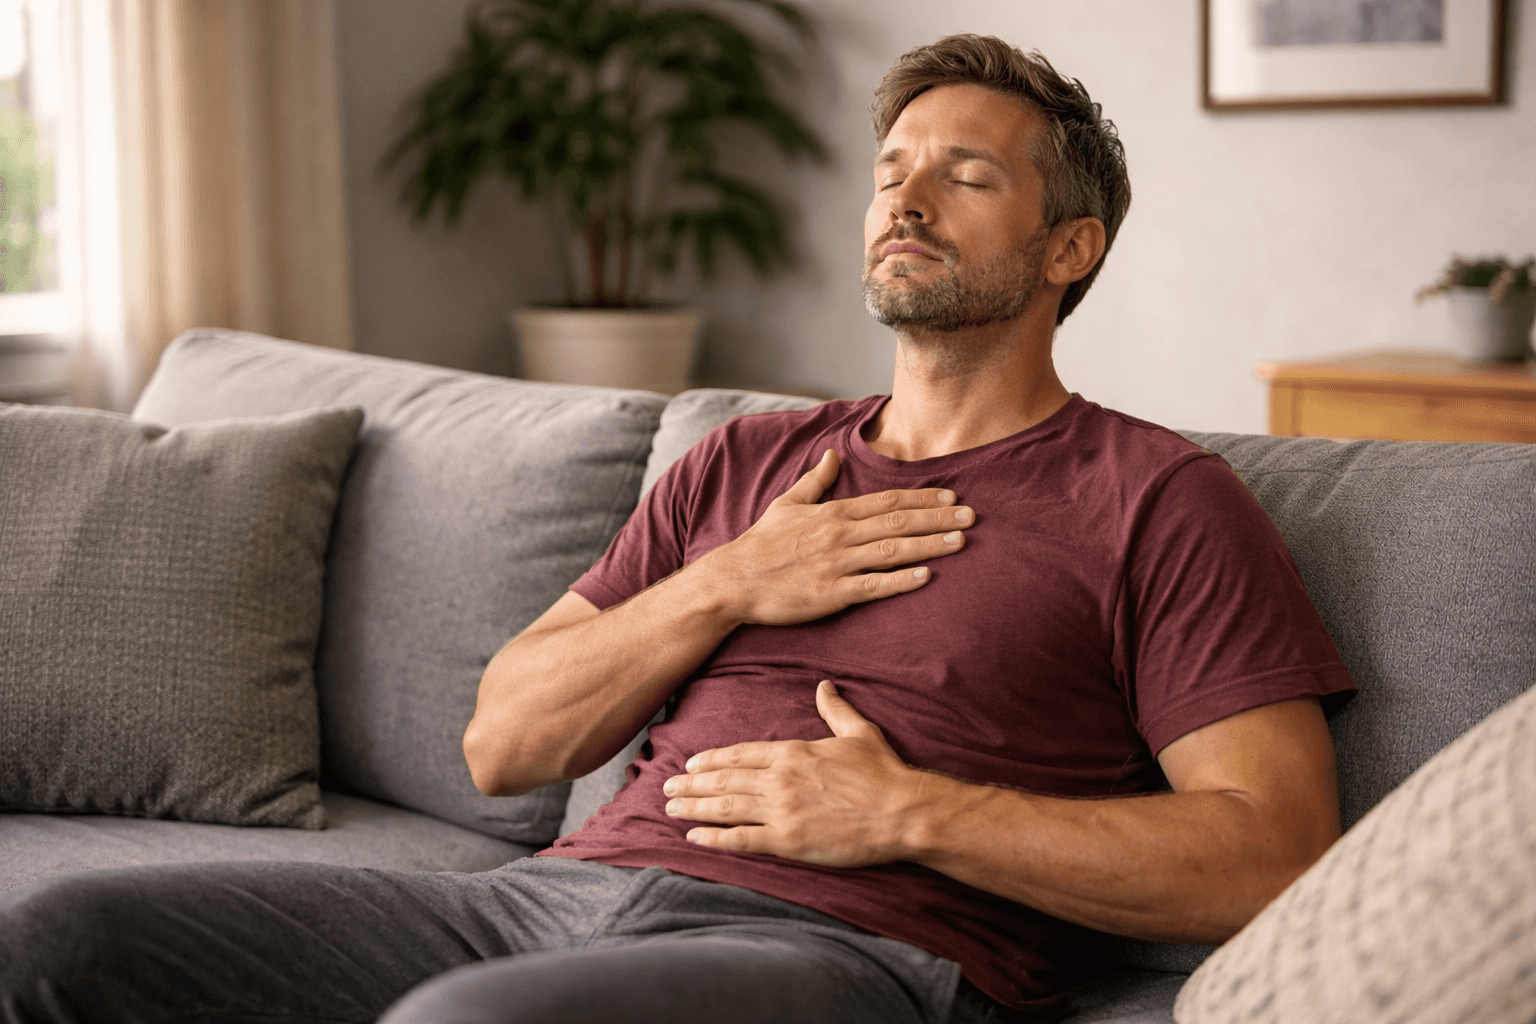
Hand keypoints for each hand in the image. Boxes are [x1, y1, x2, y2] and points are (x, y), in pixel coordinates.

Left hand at [662, 681, 928, 867]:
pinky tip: (694, 837)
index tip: (690, 763)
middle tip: (667, 788)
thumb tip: (825, 686)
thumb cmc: (883, 772)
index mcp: (793, 751)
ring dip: (694, 807)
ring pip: (726, 806)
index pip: (740, 753)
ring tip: (671, 809)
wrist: (902, 811)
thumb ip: (835, 710)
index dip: (711, 759)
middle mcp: (780, 779)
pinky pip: (742, 839)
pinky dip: (714, 838)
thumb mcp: (859, 733)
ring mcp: (782, 810)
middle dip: (692, 783)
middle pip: (725, 779)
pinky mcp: (789, 840)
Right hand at [696, 449, 973, 626]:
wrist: (733, 581)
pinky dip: (900, 581)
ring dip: (928, 545)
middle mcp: (839, 534)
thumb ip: (815, 480)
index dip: (921, 496)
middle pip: (897, 522)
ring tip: (960, 542)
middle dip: (937, 518)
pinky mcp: (830, 593)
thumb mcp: (786, 503)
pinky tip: (926, 576)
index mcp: (832, 513)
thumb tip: (831, 455)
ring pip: (891, 551)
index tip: (951, 495)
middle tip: (971, 516)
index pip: (886, 500)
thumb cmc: (761, 544)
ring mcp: (835, 564)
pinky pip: (872, 586)